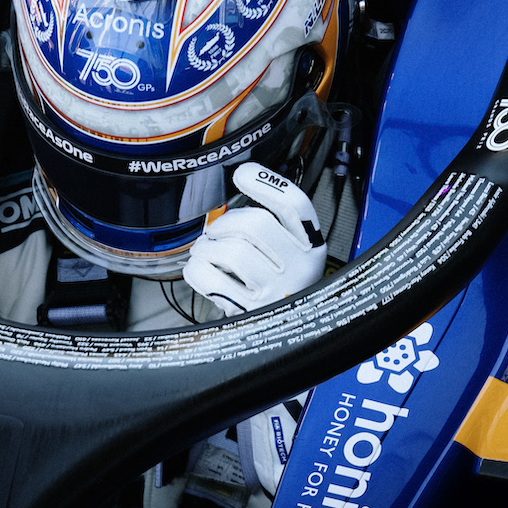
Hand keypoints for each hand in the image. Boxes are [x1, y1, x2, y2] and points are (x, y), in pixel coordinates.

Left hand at [183, 162, 325, 314]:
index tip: (244, 173)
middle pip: (256, 225)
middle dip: (224, 223)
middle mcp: (298, 268)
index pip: (295, 206)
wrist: (286, 333)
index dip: (266, 184)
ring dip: (207, 248)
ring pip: (232, 251)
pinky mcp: (249, 311)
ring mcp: (275, 291)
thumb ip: (273, 222)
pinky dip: (196, 269)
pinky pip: (211, 278)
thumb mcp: (288, 253)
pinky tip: (201, 270)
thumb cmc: (280, 286)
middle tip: (214, 233)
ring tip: (206, 253)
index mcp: (310, 247)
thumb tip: (246, 176)